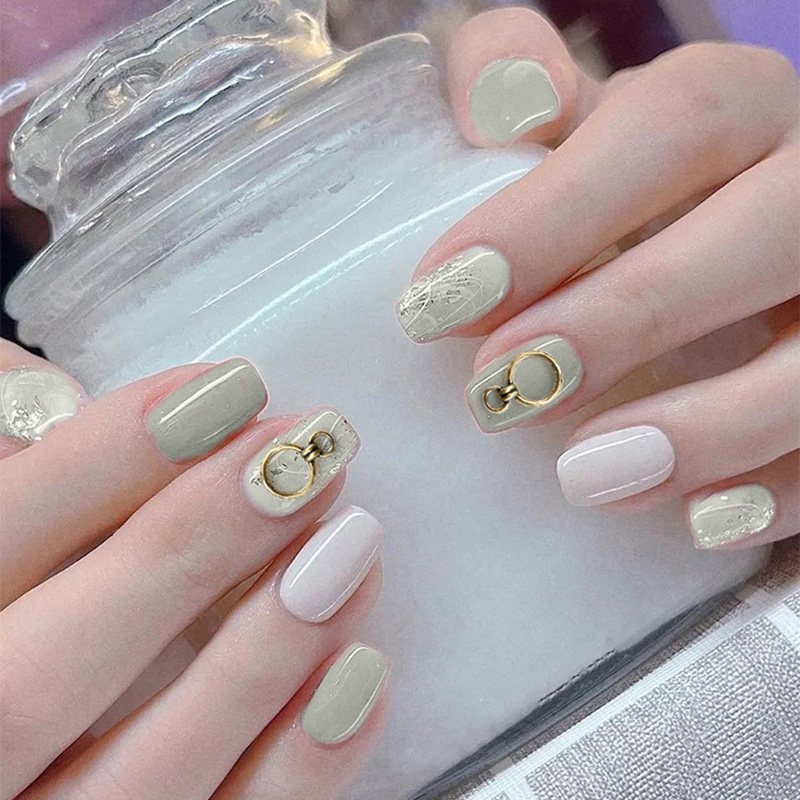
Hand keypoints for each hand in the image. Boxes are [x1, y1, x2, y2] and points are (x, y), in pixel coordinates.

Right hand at [0, 340, 385, 799]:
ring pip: (141, 776)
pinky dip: (297, 771)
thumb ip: (26, 485)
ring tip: (353, 549)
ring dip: (262, 658)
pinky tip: (360, 676)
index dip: (110, 458)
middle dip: (188, 551)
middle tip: (302, 461)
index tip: (233, 390)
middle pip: (47, 675)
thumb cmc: (15, 620)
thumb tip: (62, 395)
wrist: (24, 747)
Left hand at [396, 8, 798, 550]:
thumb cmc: (628, 186)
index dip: (555, 214)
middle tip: (500, 393)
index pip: (673, 126)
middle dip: (626, 318)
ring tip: (585, 477)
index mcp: (738, 108)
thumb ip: (524, 89)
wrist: (723, 222)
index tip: (443, 298)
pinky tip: (695, 520)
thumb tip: (497, 98)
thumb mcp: (577, 128)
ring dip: (710, 427)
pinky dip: (777, 490)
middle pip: (760, 233)